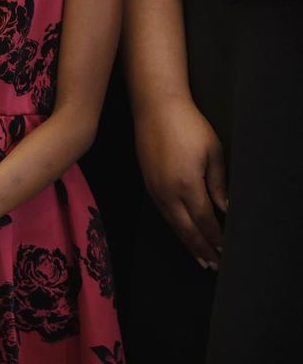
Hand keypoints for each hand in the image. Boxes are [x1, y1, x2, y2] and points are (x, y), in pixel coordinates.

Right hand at [136, 99, 226, 268]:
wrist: (155, 108)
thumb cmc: (187, 125)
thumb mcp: (213, 153)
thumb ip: (218, 184)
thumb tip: (224, 207)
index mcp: (187, 185)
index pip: (205, 221)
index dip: (216, 238)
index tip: (225, 251)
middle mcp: (167, 191)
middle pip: (186, 229)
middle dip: (201, 248)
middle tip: (212, 264)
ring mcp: (154, 188)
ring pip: (172, 223)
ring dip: (186, 241)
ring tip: (198, 255)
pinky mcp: (148, 182)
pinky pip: (163, 212)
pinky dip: (174, 226)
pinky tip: (180, 229)